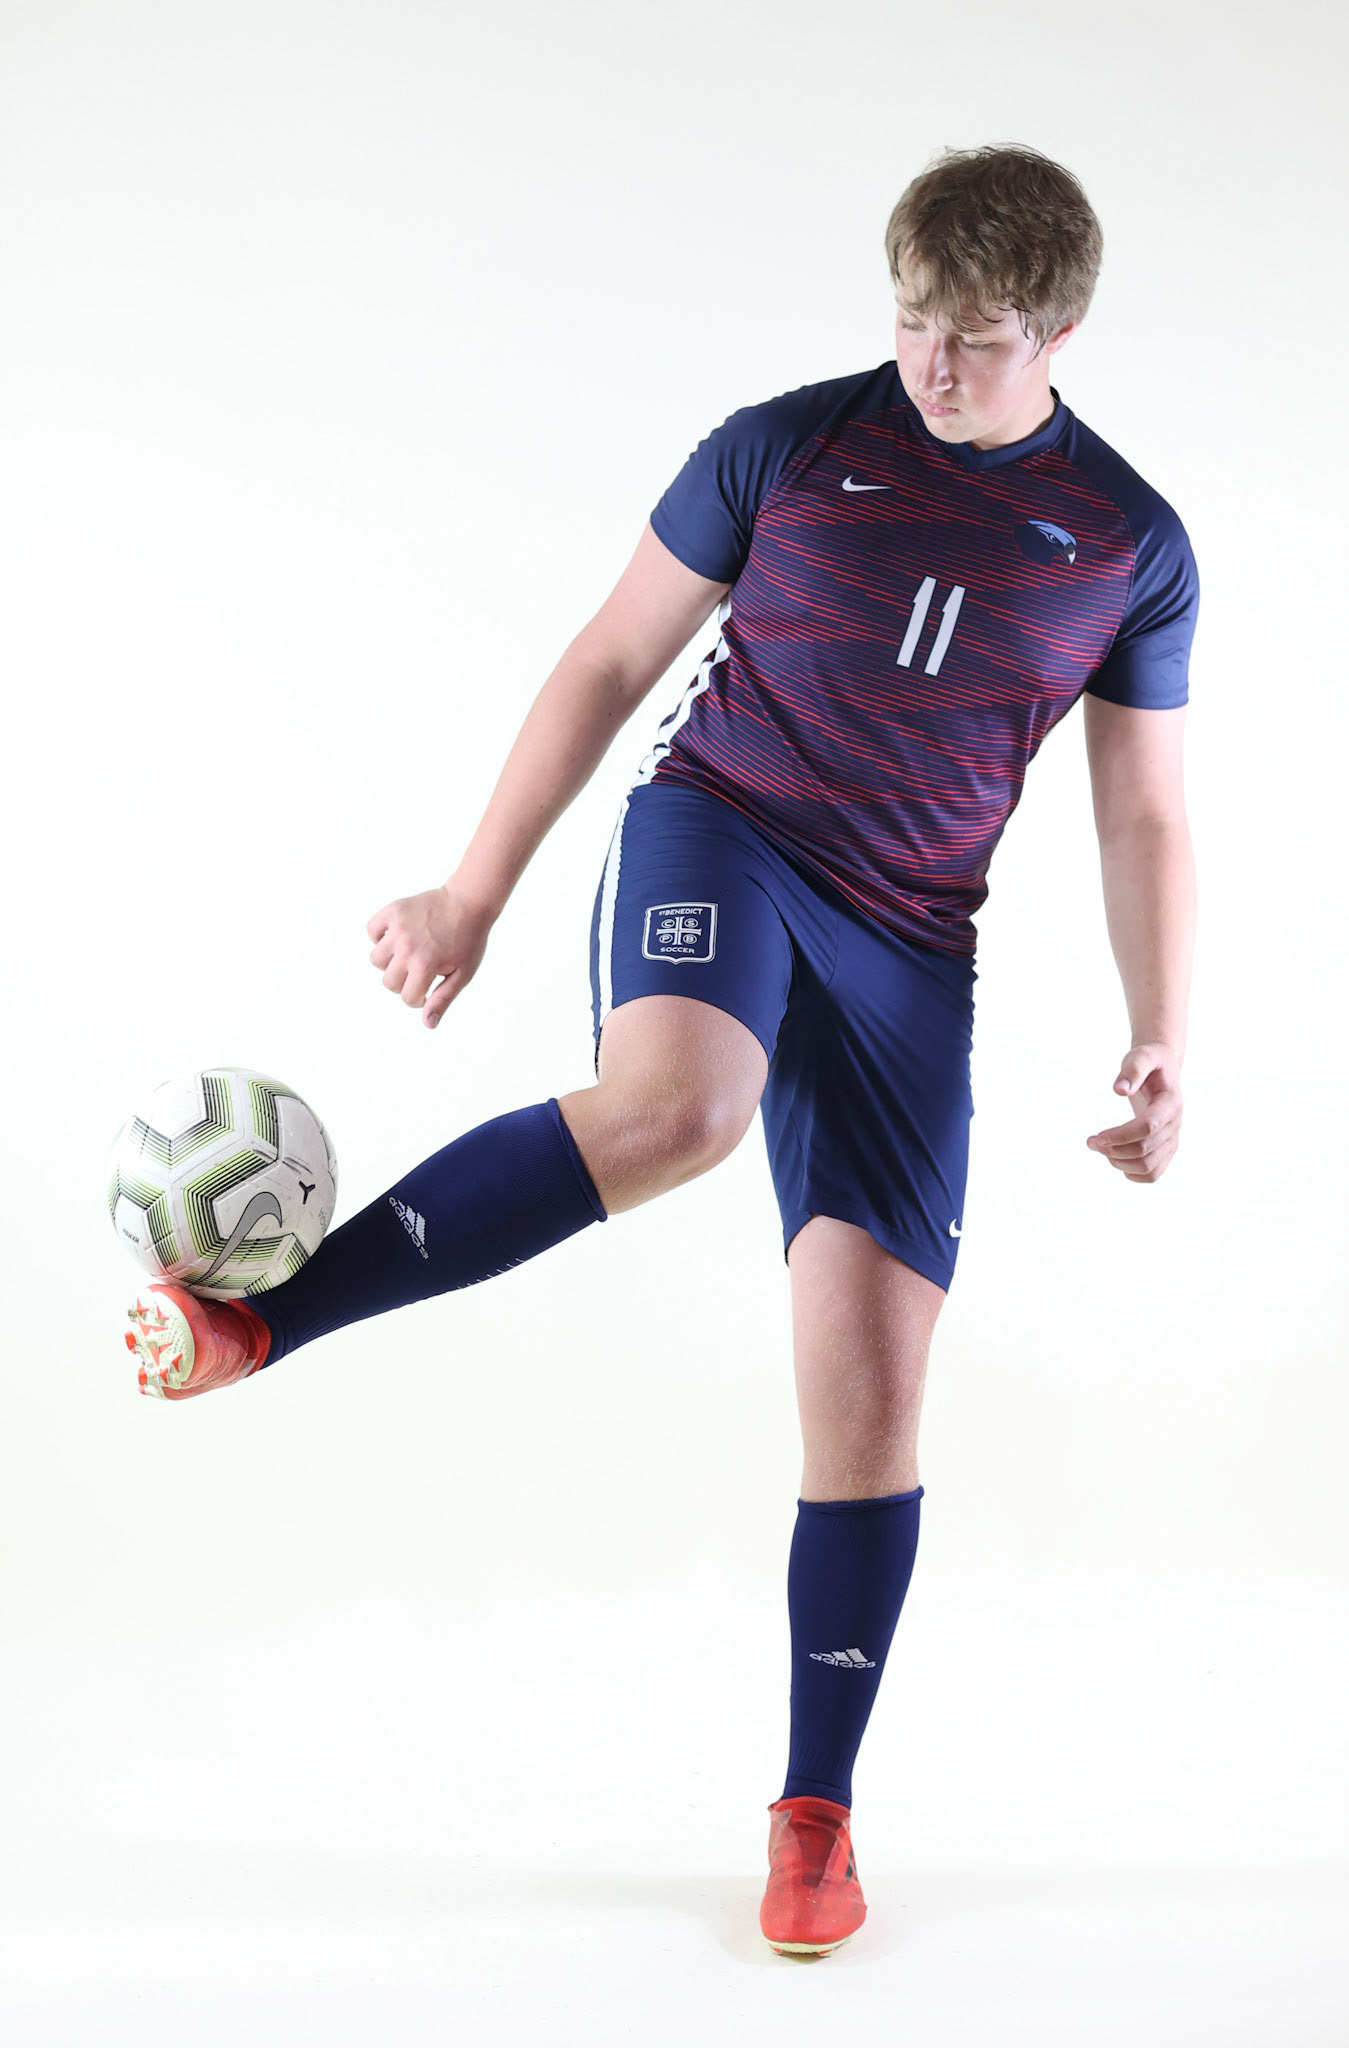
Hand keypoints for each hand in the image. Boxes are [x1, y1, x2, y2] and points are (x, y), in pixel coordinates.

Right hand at [366, 883, 492, 1028]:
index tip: (429, 988)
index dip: (418, 998)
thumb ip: (443, 999)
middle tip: (419, 971)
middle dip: (404, 983)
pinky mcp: (394, 911)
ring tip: (407, 955)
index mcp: (425, 965)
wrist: (469, 902)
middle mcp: (407, 947)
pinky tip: (396, 938)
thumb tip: (428, 1024)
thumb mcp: (462, 974)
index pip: (407, 997)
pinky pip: (372, 930)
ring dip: (389, 962)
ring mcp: (399, 928)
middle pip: (389, 981)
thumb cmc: (469, 941)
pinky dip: (379, 936)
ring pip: (377, 959)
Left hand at [1085, 1043, 1182, 1181]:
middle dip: (1114, 1150)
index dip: (1120, 1135)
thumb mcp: (1141, 1056)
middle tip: (1091, 1142)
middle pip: (1145, 1150)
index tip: (1096, 1137)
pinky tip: (1115, 1159)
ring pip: (1149, 1167)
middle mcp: (1175, 1125)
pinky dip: (1132, 1173)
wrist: (1163, 1068)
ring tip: (1101, 1149)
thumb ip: (1133, 1070)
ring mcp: (1172, 1139)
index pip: (1148, 1127)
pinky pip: (1153, 1173)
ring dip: (1120, 1163)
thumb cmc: (1150, 1061)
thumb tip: (1119, 1089)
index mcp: (1171, 1103)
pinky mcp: (1166, 1149)